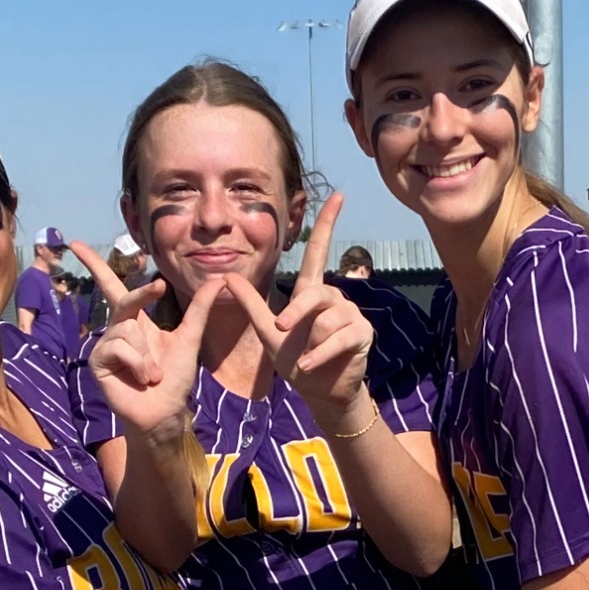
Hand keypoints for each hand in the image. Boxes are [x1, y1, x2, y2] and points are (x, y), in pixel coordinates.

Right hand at [70, 240, 221, 441]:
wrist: (164, 413)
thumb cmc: (175, 379)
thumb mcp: (189, 338)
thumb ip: (200, 308)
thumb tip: (219, 280)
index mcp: (135, 321)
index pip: (112, 287)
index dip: (94, 265)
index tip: (75, 244)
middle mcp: (117, 329)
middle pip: (124, 299)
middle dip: (143, 294)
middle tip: (159, 287)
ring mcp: (105, 345)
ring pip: (127, 328)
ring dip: (146, 355)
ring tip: (152, 374)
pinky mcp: (98, 361)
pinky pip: (118, 347)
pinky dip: (136, 363)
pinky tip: (140, 379)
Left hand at [221, 193, 374, 430]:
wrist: (319, 392)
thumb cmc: (295, 361)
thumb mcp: (268, 333)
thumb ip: (251, 304)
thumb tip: (226, 277)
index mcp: (311, 293)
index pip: (318, 252)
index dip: (327, 224)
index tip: (338, 196)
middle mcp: (334, 298)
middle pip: (314, 293)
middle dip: (296, 314)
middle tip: (283, 331)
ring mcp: (351, 315)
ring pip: (325, 319)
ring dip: (309, 343)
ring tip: (305, 358)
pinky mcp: (362, 334)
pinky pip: (339, 338)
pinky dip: (320, 354)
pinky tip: (311, 365)